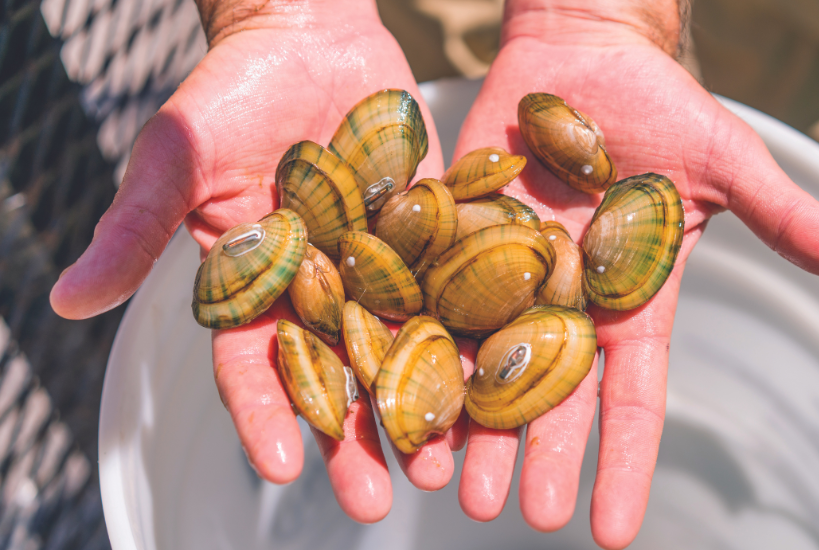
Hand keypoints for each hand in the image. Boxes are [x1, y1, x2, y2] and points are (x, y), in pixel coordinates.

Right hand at [48, 0, 465, 522]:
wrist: (303, 35)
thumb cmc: (226, 92)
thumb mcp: (176, 160)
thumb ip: (136, 232)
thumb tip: (65, 298)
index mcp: (252, 286)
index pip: (252, 365)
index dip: (263, 415)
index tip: (280, 467)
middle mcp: (316, 287)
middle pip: (336, 376)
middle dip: (354, 436)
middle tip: (378, 497)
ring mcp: (376, 264)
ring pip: (399, 348)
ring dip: (418, 404)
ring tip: (443, 460)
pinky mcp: (428, 232)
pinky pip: (451, 285)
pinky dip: (470, 331)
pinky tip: (491, 377)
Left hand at [451, 1, 818, 547]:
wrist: (581, 50)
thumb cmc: (659, 104)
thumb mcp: (727, 162)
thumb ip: (785, 218)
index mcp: (629, 303)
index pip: (633, 398)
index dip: (625, 464)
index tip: (614, 532)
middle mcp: (564, 303)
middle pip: (549, 395)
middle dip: (534, 457)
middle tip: (516, 514)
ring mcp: (504, 275)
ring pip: (482, 366)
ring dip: (468, 427)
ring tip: (447, 483)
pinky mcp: (453, 239)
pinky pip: (429, 301)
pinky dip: (414, 347)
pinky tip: (397, 395)